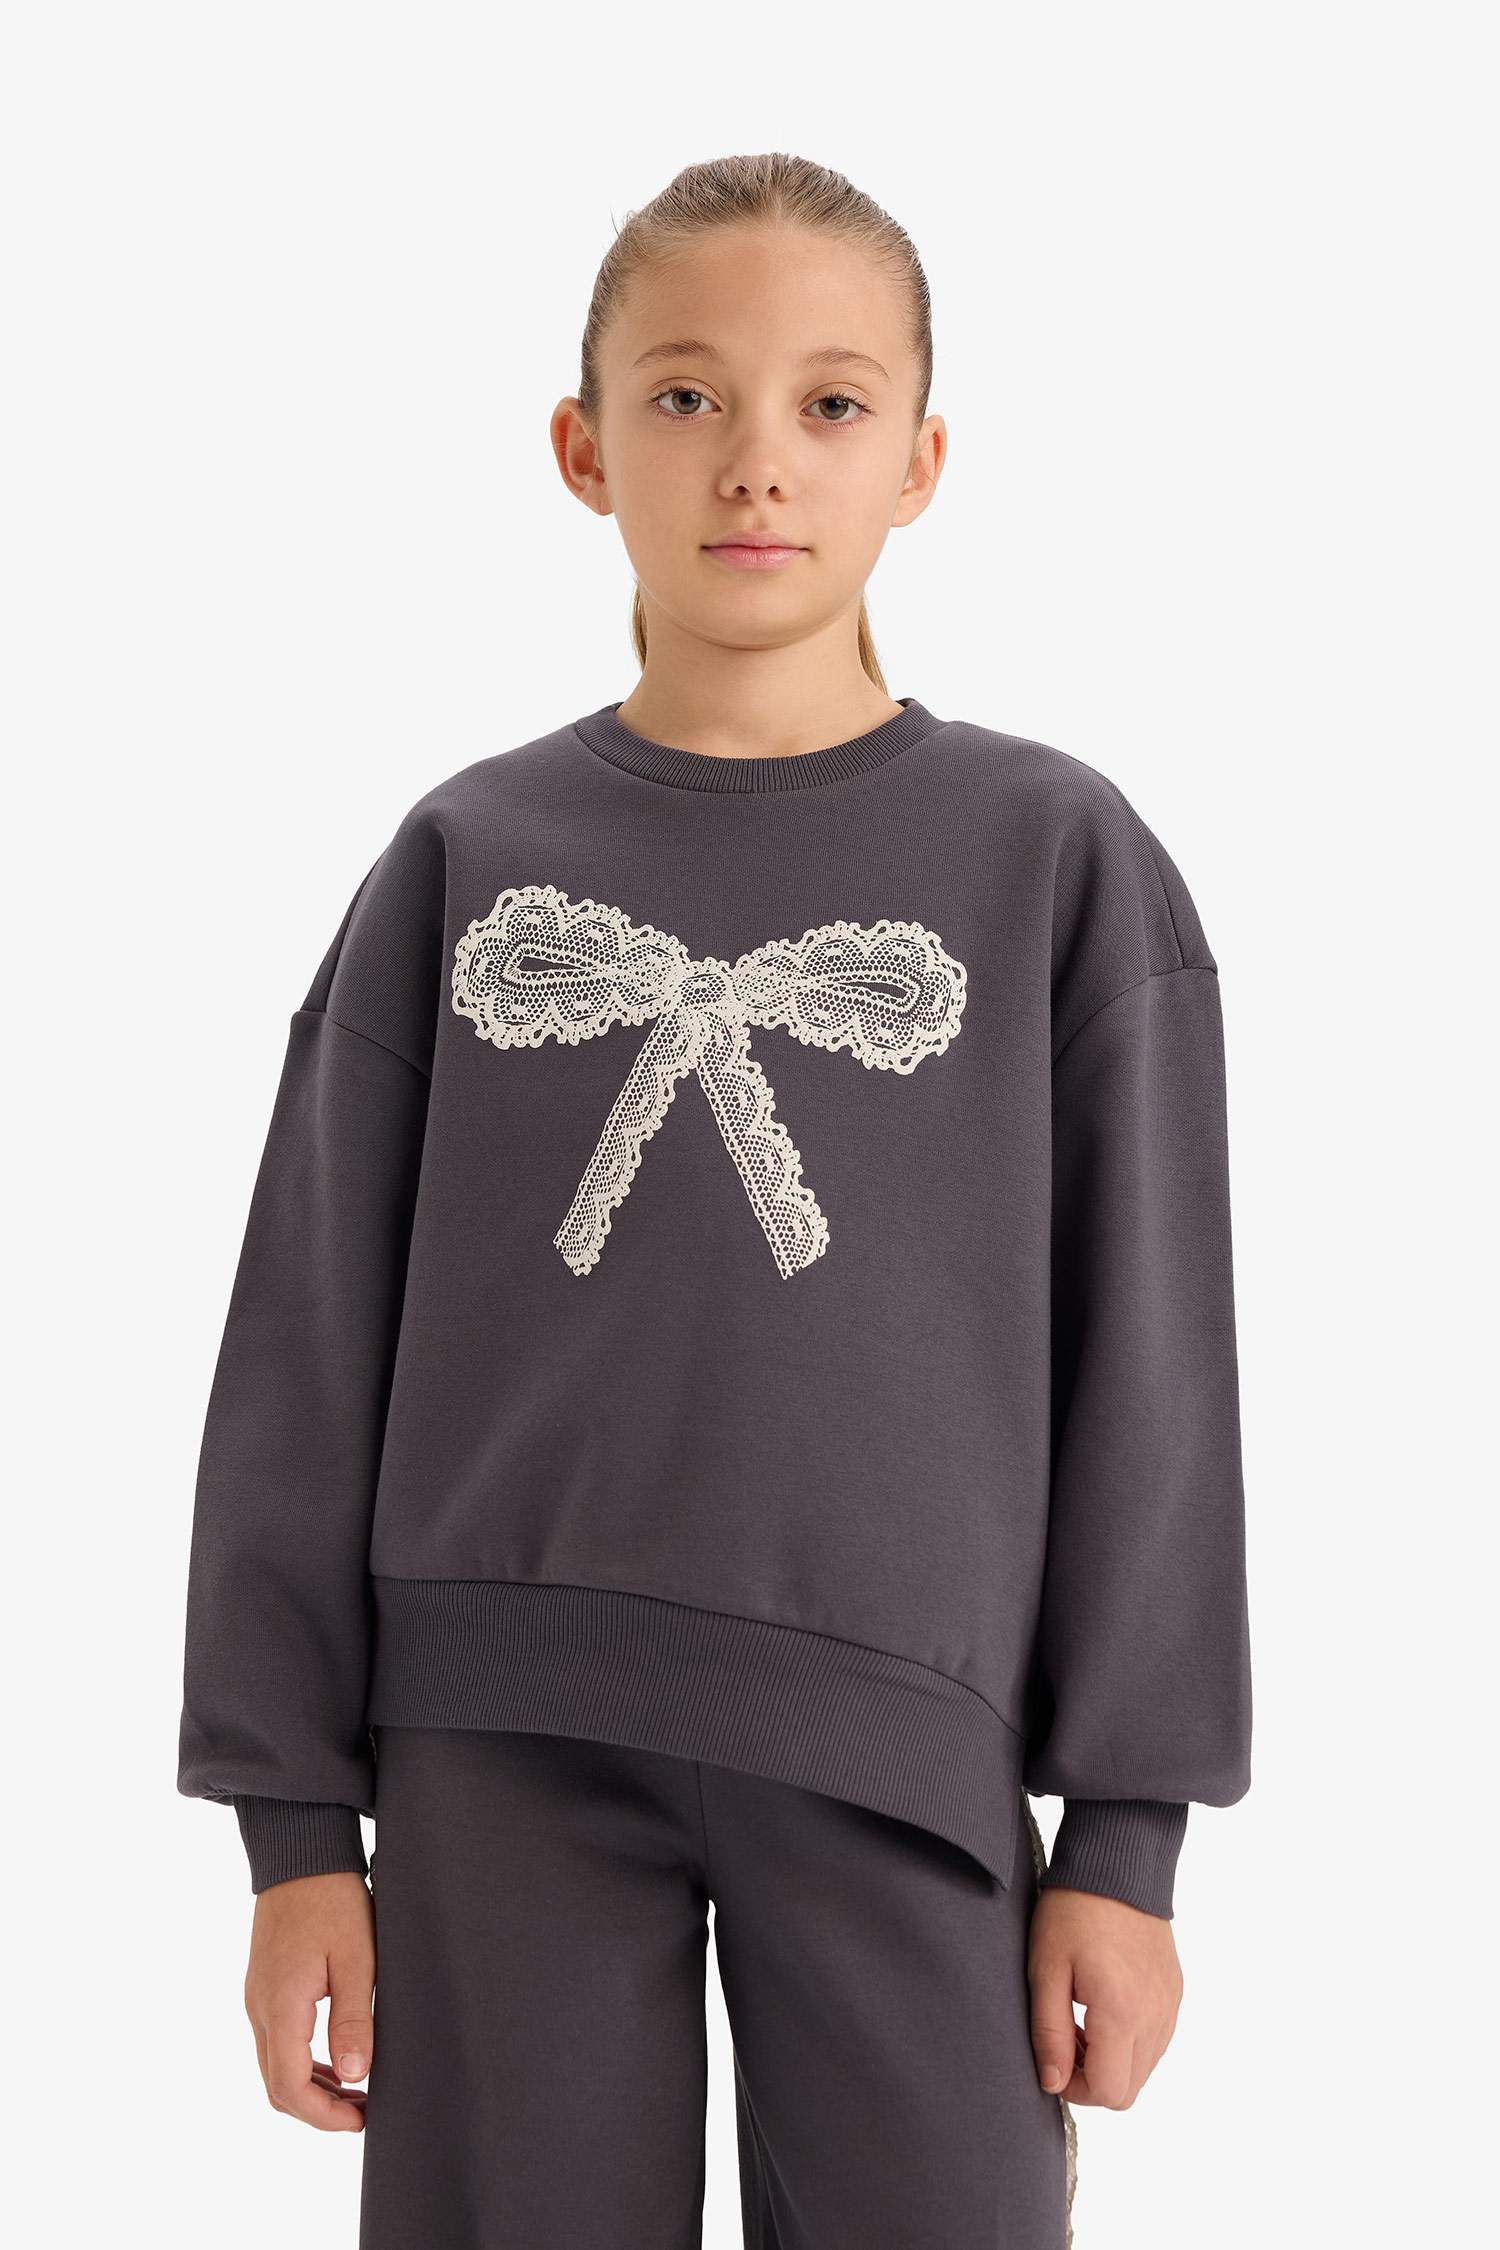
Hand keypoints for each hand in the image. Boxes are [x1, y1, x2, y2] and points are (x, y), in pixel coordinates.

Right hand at [243, 1871, 375, 2130]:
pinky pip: (276, 2041)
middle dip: (319, 2110)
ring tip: (357, 2091)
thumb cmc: (333, 1899)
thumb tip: (355, 2075)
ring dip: (312, 2088)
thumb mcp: (357, 1957)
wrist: (300, 1851)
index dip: (324, 2116)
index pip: (289, 2088)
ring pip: (275, 2066)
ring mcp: (257, 1998)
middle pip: (277, 2086)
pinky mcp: (264, 1986)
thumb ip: (353, 2018)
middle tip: (364, 2112)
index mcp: (280, 2006)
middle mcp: (259, 2008)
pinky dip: (304, 2062)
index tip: (362, 2119)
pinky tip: (337, 2057)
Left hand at [1027, 1885, 1182, 2108]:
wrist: (1117, 1862)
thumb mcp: (1046, 1968)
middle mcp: (1156, 2016)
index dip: (1075, 2088)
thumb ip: (1049, 2032)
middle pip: (1128, 2090)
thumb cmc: (1073, 1910)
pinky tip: (1103, 2005)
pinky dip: (1130, 2040)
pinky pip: (1156, 2040)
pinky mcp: (1175, 1991)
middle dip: (1092, 2077)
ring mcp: (1170, 2004)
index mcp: (1123, 2014)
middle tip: (1064, 2037)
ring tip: (1081, 2018)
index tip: (1054, 2056)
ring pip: (1144, 2068)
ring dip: (1112, 2060)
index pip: (1109, 2092)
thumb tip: (1053, 2083)